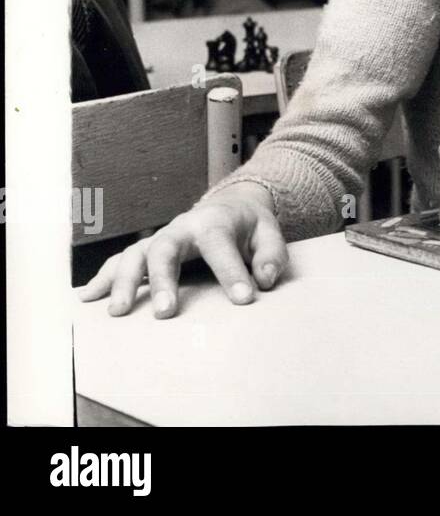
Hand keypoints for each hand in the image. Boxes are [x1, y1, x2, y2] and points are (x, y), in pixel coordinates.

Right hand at [78, 182, 286, 317]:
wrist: (230, 206)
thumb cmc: (248, 226)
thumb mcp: (269, 233)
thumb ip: (271, 255)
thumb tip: (265, 280)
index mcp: (214, 222)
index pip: (219, 246)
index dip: (231, 273)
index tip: (242, 299)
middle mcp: (181, 228)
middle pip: (164, 248)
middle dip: (161, 280)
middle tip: (164, 312)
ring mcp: (160, 239)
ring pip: (135, 255)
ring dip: (123, 282)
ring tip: (118, 312)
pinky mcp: (148, 250)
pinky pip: (119, 261)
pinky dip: (103, 278)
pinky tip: (89, 299)